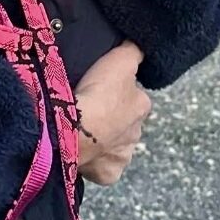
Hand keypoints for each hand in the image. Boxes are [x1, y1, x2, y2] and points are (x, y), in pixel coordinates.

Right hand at [73, 41, 150, 185]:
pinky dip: (95, 160)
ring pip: (114, 144)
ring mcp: (122, 156)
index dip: (118, 90)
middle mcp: (137, 133)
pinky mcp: (108, 174)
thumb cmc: (99, 92)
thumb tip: (140, 45)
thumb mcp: (120, 58)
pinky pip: (103, 166)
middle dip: (111, 116)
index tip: (101, 87)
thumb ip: (134, 50)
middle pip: (124, 121)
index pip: (134, 95)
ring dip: (103, 138)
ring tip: (82, 127)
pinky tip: (83, 148)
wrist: (76, 128)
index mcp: (143, 106)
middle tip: (90, 107)